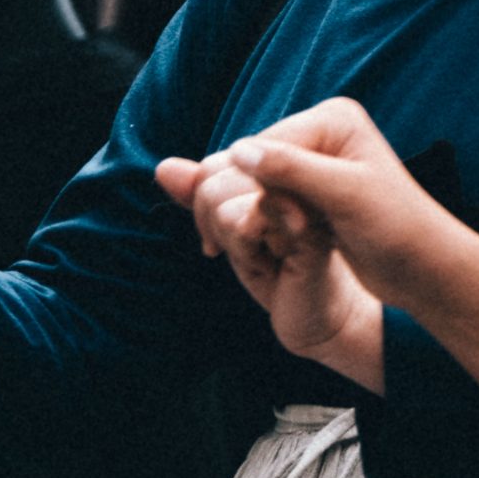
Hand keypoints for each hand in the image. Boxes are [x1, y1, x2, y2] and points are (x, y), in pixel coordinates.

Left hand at [153, 152, 383, 379]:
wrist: (315, 313)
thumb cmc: (276, 268)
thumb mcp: (231, 227)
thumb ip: (201, 194)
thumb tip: (164, 168)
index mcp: (276, 165)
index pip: (214, 164)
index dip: (209, 204)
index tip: (234, 232)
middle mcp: (290, 171)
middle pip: (212, 178)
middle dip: (216, 224)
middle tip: (251, 248)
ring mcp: (301, 195)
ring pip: (222, 201)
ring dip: (233, 243)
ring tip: (266, 255)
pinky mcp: (307, 226)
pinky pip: (246, 222)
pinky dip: (245, 252)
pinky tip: (271, 264)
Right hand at [211, 96, 467, 310]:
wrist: (424, 267)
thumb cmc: (397, 229)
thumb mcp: (345, 196)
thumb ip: (292, 170)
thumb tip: (238, 150)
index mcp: (331, 119)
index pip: (263, 145)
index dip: (243, 186)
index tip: (236, 231)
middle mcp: (320, 132)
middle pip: (251, 161)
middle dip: (235, 199)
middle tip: (215, 247)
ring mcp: (314, 161)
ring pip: (250, 182)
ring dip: (238, 213)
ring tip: (221, 249)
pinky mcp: (309, 190)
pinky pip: (263, 198)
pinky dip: (250, 220)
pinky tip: (239, 245)